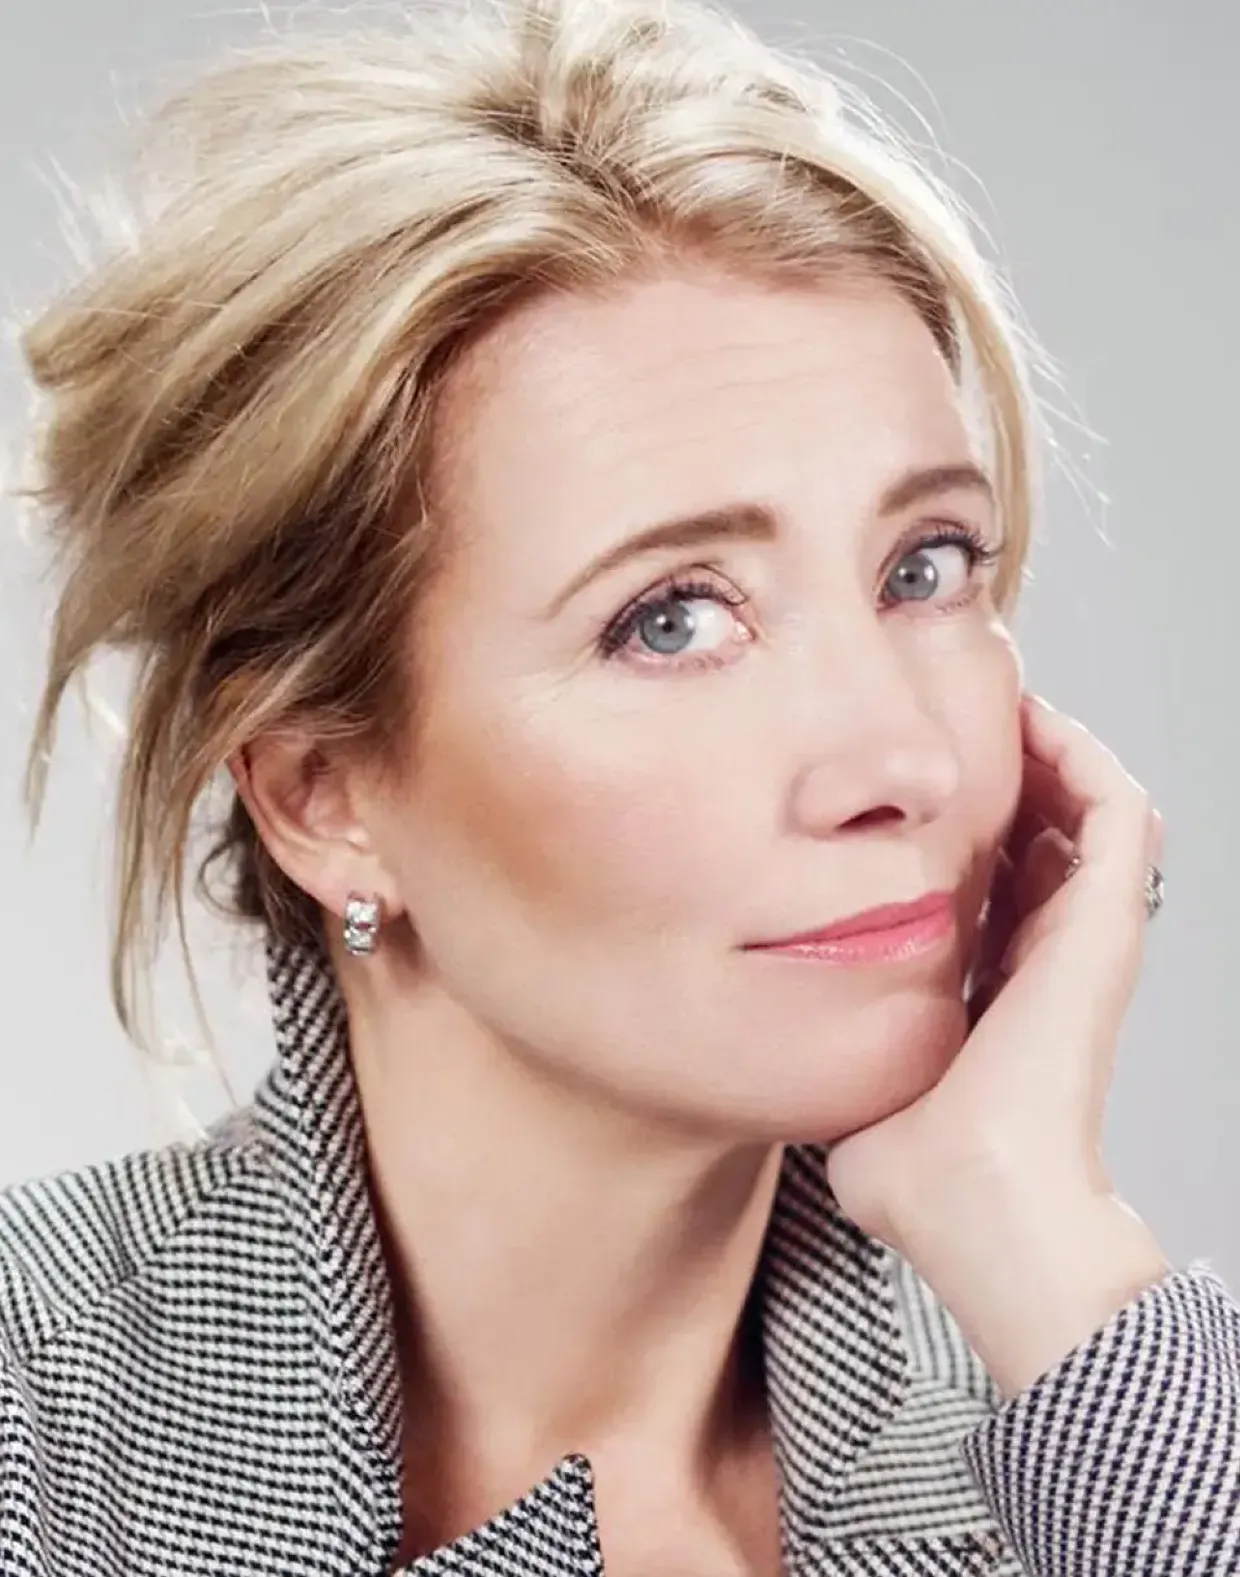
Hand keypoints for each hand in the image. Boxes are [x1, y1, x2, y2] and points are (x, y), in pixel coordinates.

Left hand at [825, 693, 1170, 1394]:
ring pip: (1090, 812)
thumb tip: (774, 1042)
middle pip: (1044, 836)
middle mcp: (1046, 958)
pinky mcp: (1104, 925)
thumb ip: (827, 1053)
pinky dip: (1083, 757)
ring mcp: (1083, 938)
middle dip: (1006, 775)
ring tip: (1004, 701)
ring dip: (1050, 752)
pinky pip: (1117, 810)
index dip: (963, 830)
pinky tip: (1034, 718)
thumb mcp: (858, 1086)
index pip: (996, 886)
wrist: (966, 1202)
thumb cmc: (913, 1170)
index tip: (913, 786)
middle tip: (962, 719)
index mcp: (997, 990)